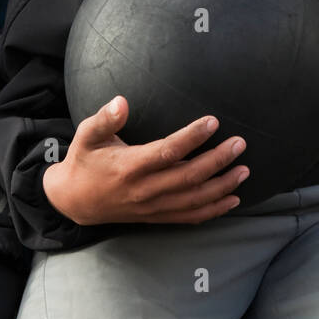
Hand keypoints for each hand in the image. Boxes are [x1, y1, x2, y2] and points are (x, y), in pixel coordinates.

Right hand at [43, 96, 248, 226]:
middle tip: (239, 144)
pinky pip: (189, 217)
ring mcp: (152, 207)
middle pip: (188, 177)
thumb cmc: (84, 161)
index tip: (213, 122)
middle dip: (218, 161)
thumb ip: (104, 118)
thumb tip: (121, 101)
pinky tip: (233, 199)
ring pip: (194, 200)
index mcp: (129, 166)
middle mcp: (144, 190)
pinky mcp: (156, 216)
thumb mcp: (86, 135)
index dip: (192, 137)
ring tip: (244, 170)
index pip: (167, 152)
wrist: (74, 200)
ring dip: (222, 186)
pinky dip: (214, 210)